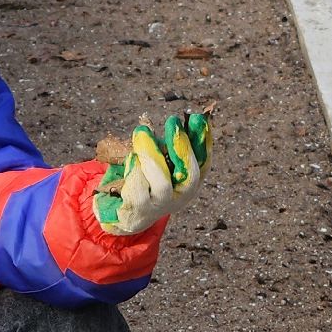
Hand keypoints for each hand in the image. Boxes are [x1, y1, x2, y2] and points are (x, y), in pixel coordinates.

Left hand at [94, 111, 211, 235]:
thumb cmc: (147, 179)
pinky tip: (130, 157)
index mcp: (190, 181)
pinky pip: (138, 188)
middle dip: (182, 146)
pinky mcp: (139, 210)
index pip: (204, 162)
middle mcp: (181, 197)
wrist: (127, 212)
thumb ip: (168, 147)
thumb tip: (175, 123)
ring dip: (151, 154)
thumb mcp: (161, 162)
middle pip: (190, 175)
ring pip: (162, 183)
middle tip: (173, 120)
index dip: (204, 141)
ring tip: (142, 132)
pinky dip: (134, 168)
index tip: (199, 119)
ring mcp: (161, 205)